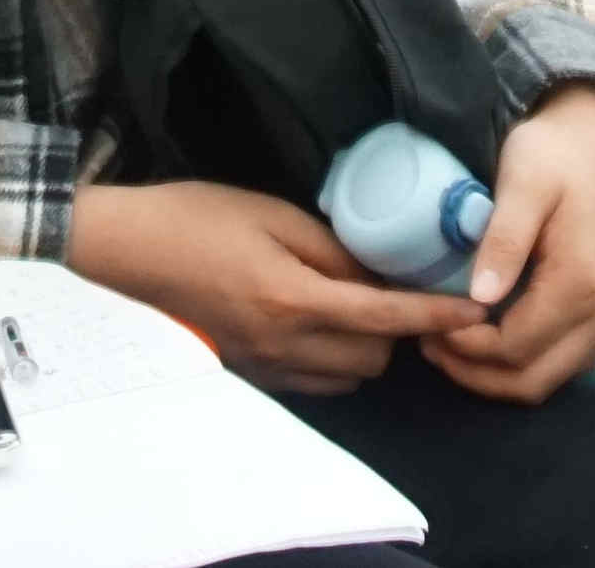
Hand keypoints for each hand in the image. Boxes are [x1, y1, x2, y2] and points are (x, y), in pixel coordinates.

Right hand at [64, 178, 482, 395]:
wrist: (120, 252)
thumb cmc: (190, 218)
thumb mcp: (265, 212)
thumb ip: (328, 244)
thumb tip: (376, 270)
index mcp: (293, 299)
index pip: (386, 318)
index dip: (436, 315)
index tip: (475, 310)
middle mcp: (286, 345)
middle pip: (375, 359)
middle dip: (394, 331)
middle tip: (387, 289)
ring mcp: (266, 366)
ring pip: (348, 378)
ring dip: (362, 348)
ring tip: (349, 307)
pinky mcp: (249, 373)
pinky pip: (314, 383)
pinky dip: (330, 361)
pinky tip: (313, 324)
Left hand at [426, 85, 594, 404]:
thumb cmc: (555, 153)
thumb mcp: (522, 182)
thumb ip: (504, 240)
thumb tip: (480, 298)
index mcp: (585, 283)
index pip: (516, 348)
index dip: (466, 349)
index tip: (425, 328)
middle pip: (535, 380)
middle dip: (477, 373)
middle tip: (429, 344)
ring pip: (551, 378)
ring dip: (498, 373)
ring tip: (449, 341)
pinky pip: (567, 360)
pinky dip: (524, 360)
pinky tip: (487, 333)